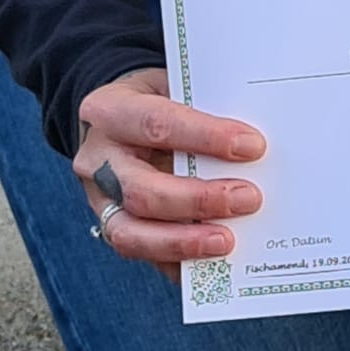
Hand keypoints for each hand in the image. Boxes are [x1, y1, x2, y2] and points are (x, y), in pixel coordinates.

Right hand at [73, 67, 266, 281]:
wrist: (119, 117)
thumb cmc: (157, 100)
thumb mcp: (173, 87)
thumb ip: (205, 109)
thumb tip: (254, 144)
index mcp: (109, 110)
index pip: (156, 124)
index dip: (205, 137)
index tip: (252, 146)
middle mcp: (96, 159)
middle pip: (142, 190)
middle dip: (198, 200)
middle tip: (248, 199)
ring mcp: (97, 199)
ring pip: (130, 233)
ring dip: (183, 241)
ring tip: (227, 241)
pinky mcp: (109, 227)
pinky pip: (141, 254)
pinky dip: (176, 261)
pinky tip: (210, 263)